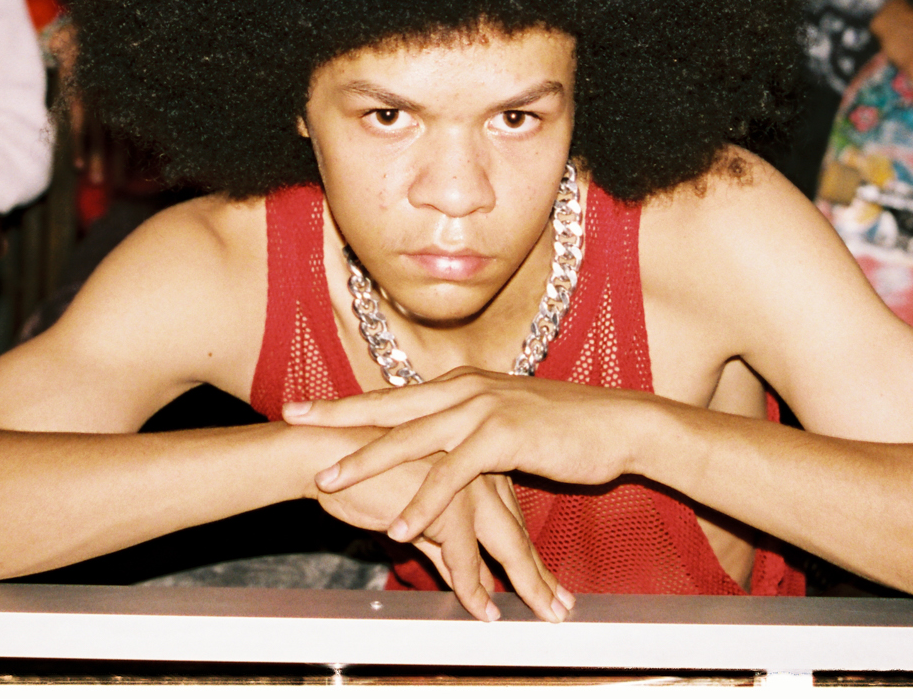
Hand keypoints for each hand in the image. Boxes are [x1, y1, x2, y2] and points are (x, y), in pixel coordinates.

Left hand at [290, 370, 650, 596]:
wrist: (618, 424)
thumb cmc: (566, 428)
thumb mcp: (506, 424)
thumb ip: (470, 432)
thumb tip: (442, 447)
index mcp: (461, 386)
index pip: (392, 395)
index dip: (346, 402)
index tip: (305, 406)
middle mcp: (464, 390)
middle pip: (387, 406)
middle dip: (337, 416)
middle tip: (293, 421)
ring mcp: (482, 409)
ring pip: (410, 438)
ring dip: (367, 462)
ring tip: (328, 480)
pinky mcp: (503, 437)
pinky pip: (452, 475)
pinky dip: (423, 502)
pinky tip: (401, 526)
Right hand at [306, 443, 569, 622]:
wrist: (320, 453)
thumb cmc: (359, 473)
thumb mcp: (412, 509)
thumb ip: (439, 539)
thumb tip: (459, 573)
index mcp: (470, 459)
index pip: (510, 513)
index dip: (528, 552)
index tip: (548, 584)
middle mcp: (474, 467)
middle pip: (516, 529)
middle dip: (539, 573)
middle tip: (560, 607)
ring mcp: (463, 482)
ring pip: (506, 542)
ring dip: (526, 583)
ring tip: (543, 612)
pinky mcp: (443, 500)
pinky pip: (464, 555)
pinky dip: (474, 587)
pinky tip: (484, 612)